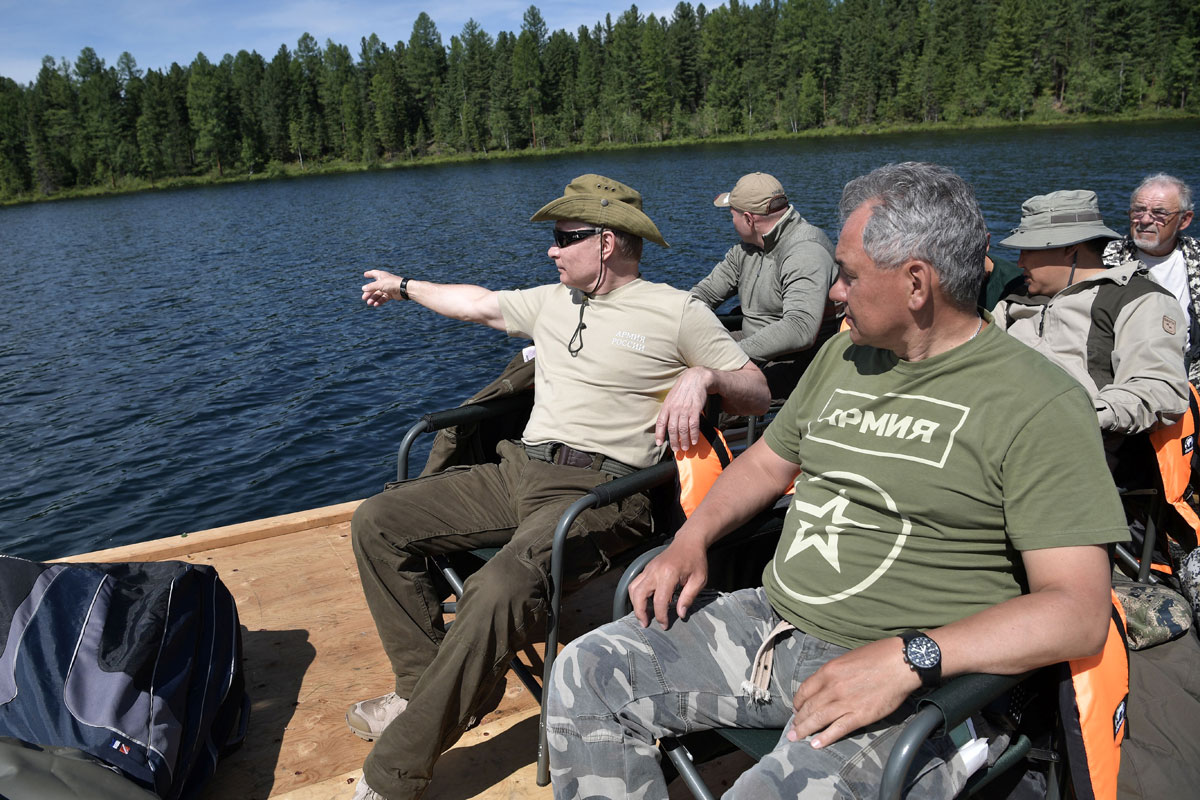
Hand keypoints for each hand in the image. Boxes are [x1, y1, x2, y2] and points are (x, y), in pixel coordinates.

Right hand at [362, 269, 402, 306]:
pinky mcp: (391, 294)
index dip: (369, 274)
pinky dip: (379, 301)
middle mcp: (384, 282)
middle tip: (364, 298)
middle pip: (374, 287)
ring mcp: (387, 288)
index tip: (365, 274)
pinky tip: (375, 305)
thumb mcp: (379, 284)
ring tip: (369, 303)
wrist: (404, 289)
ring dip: (373, 298)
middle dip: (369, 293)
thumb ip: (371, 287)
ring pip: (378, 294)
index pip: (374, 273)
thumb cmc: (392, 283)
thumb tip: (363, 288)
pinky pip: (383, 298)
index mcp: (381, 276)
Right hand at [627, 536, 708, 628]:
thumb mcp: (699, 580)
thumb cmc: (696, 560)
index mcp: (669, 574)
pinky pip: (635, 582)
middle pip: (639, 595)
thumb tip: (680, 614)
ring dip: (635, 604)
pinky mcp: (647, 568)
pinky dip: (636, 594)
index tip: (665, 626)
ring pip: (633, 588)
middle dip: (640, 612)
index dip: (661, 616)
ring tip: (642, 615)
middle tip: (645, 624)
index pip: (660, 601)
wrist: (689, 541)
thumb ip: (688, 597)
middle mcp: (654, 571)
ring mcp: (649, 568)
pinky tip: (643, 602)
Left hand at [656, 366, 712, 450]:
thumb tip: (666, 422)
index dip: (659, 434)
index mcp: (666, 406)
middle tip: (676, 449)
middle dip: (674, 442)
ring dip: (684, 441)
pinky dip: (694, 435)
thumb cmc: (682, 389)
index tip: (659, 443)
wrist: (695, 379)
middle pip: (672, 429)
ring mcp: (685, 410)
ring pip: (683, 430)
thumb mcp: (671, 398)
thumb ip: (668, 410)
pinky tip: (694, 440)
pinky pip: (694, 426)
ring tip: (686, 448)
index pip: (660, 423)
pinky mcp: (695, 410)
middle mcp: (674, 409)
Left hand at [788, 637, 919, 748]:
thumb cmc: (878, 656)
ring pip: (818, 719)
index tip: (796, 709)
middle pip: (809, 707)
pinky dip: (825, 738)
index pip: (805, 689)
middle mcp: (833, 687)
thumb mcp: (848, 658)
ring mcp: (845, 702)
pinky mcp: (860, 715)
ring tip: (796, 738)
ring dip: (805, 730)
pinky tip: (816, 744)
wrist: (900, 663)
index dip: (798, 702)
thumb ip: (834, 672)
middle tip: (792, 729)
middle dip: (798, 720)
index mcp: (828, 671)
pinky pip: (838, 729)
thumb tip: (826, 684)